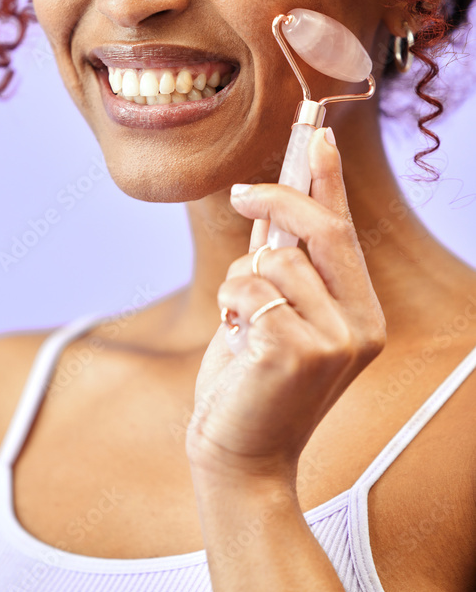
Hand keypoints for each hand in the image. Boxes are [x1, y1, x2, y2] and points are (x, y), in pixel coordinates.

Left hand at [185, 127, 386, 481]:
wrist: (240, 456)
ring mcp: (337, 339)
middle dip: (278, 198)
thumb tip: (269, 204)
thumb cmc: (250, 383)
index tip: (317, 135)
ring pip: (274, 258)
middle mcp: (361, 324)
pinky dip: (229, 302)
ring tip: (240, 324)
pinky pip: (248, 285)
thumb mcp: (271, 316)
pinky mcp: (301, 349)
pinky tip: (236, 338)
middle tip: (239, 191)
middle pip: (323, 230)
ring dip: (239, 281)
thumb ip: (279, 266)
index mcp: (361, 313)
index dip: (329, 181)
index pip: (346, 233)